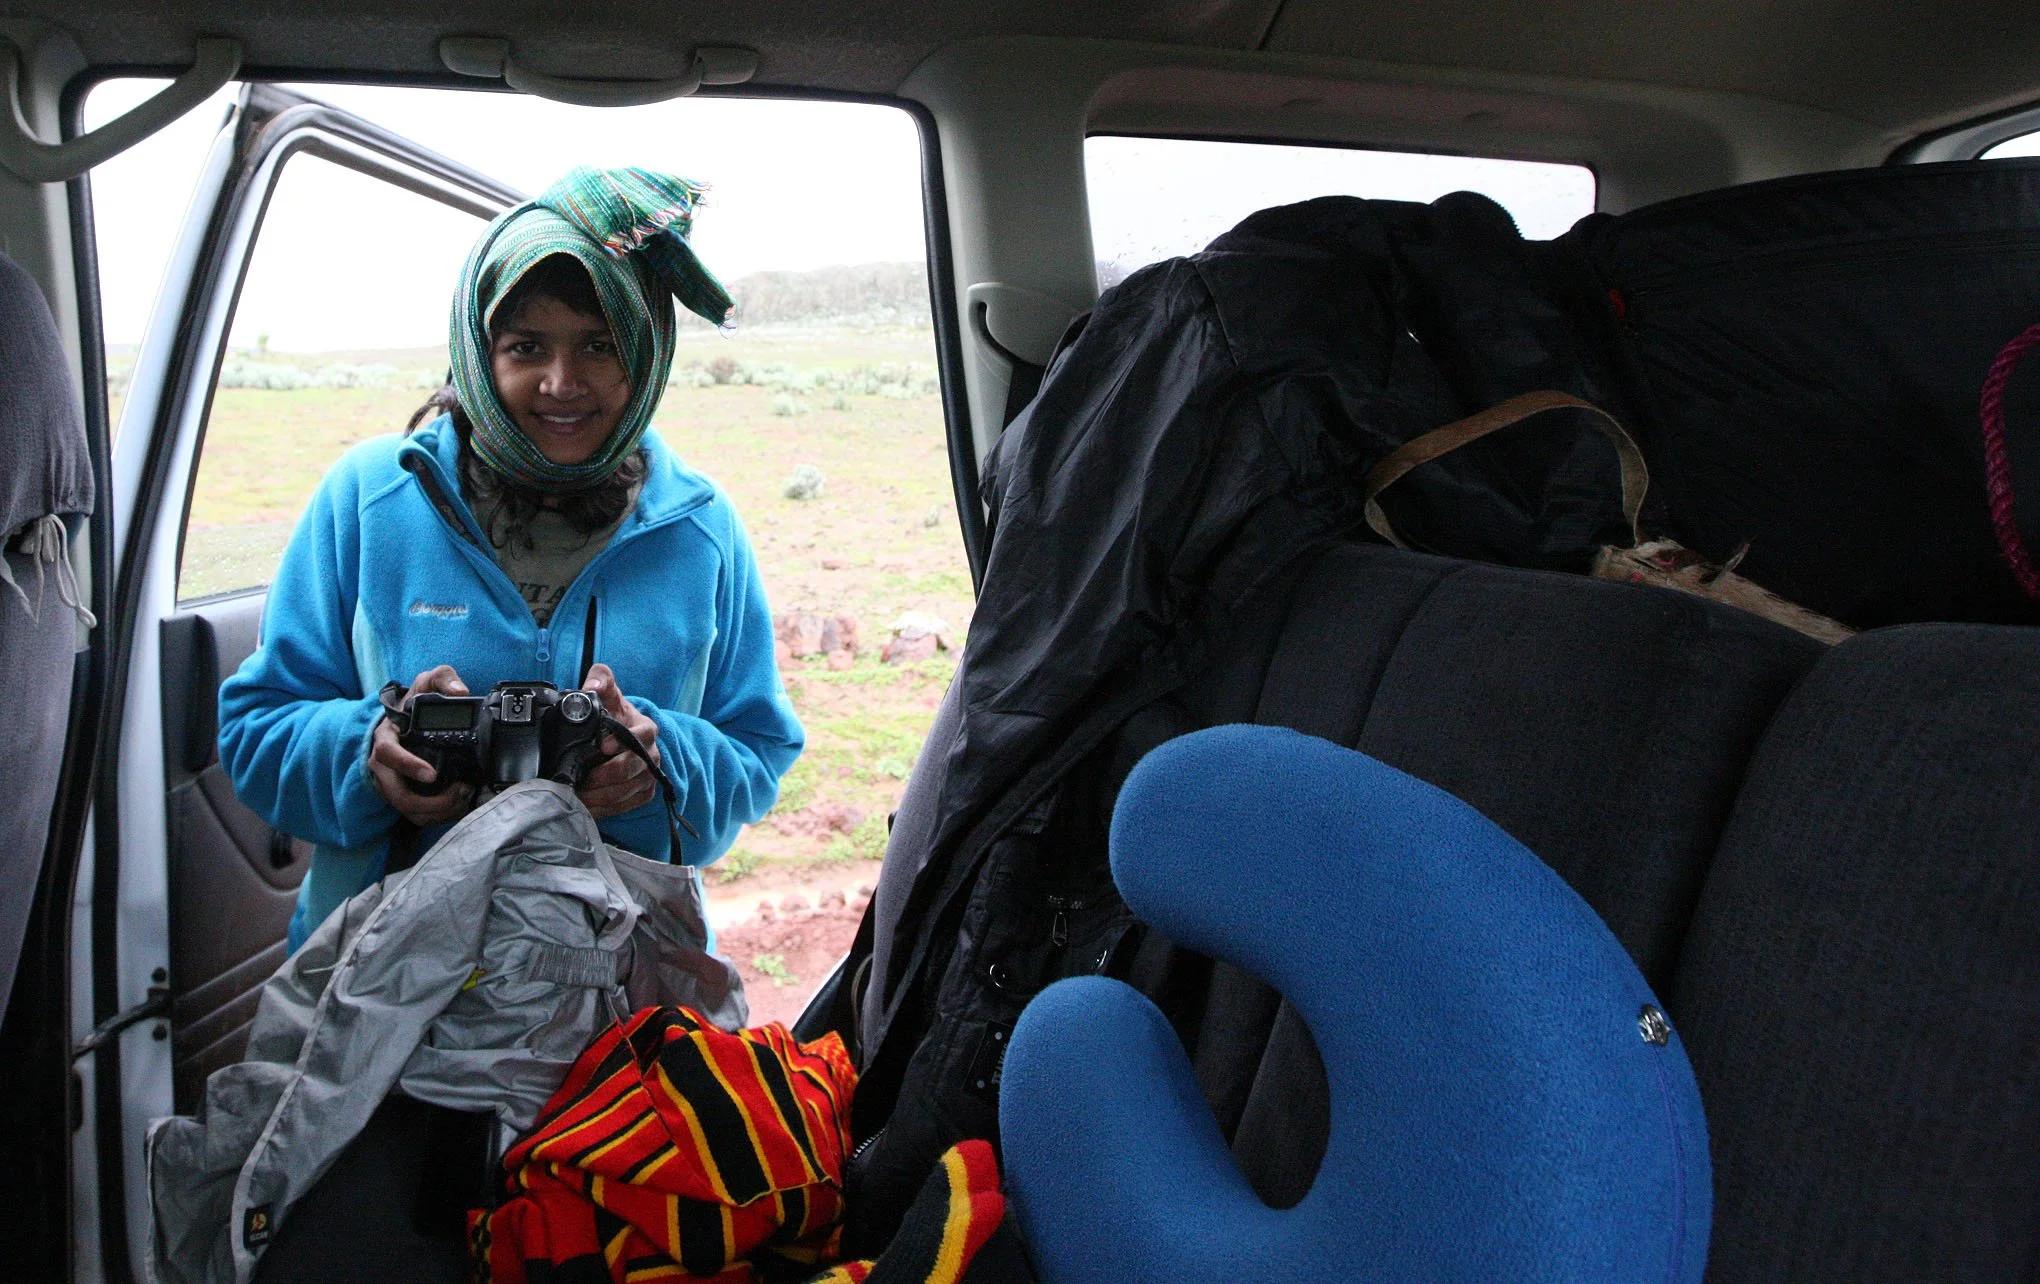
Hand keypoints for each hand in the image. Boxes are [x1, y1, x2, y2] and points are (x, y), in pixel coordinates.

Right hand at [368, 664, 476, 826]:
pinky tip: (459, 805)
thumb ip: (444, 678)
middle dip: (432, 802)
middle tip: (461, 791)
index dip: (408, 766)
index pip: (388, 756)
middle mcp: (383, 766)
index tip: (432, 774)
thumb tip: (460, 691)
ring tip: (464, 797)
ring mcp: (391, 784)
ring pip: (409, 811)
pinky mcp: (403, 797)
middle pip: (399, 796)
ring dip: (439, 811)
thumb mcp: (428, 682)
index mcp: (386, 739)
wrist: (404, 720)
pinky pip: (418, 816)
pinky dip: (439, 816)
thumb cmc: (416, 704)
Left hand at [576, 663, 660, 818]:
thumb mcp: (609, 695)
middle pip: (630, 770)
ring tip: (575, 793)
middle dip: (601, 776)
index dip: (620, 743)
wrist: (626, 736)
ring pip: (625, 792)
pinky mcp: (643, 794)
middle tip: (577, 778)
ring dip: (598, 796)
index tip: (601, 746)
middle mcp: (652, 755)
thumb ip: (602, 680)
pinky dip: (603, 808)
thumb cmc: (616, 716)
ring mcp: (649, 777)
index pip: (639, 738)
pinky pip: (624, 806)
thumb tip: (592, 685)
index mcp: (646, 729)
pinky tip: (585, 805)